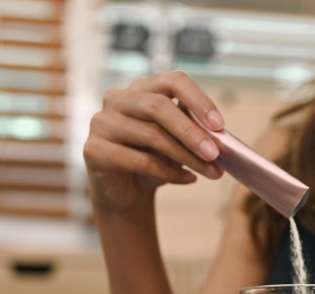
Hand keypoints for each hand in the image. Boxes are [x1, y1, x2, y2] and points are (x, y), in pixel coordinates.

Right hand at [83, 71, 225, 209]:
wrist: (126, 191)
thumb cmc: (155, 160)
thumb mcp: (178, 142)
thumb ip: (194, 132)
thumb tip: (220, 137)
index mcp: (142, 88)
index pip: (173, 80)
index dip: (199, 100)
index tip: (219, 126)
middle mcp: (118, 98)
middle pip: (159, 106)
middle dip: (192, 132)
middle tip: (216, 154)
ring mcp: (102, 122)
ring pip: (151, 135)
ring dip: (186, 157)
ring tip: (209, 172)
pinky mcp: (94, 149)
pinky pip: (139, 160)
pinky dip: (168, 173)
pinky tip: (187, 180)